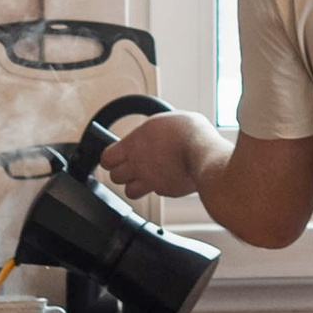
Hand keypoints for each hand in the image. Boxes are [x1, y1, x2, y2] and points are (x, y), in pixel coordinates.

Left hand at [101, 110, 221, 199]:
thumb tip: (154, 131)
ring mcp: (150, 181)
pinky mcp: (166, 191)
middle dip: (121, 172)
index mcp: (133, 144)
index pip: (106, 158)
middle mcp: (138, 165)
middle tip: (130, 166)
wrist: (205, 154)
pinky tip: (169, 178)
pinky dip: (160, 187)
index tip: (114, 156)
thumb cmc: (188, 132)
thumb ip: (154, 130)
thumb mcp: (166, 120)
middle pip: (115, 177)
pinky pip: (157, 192)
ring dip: (135, 186)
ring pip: (130, 192)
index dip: (110, 158)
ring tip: (144, 177)